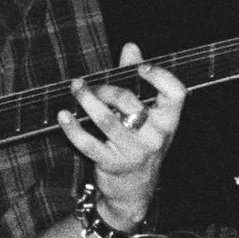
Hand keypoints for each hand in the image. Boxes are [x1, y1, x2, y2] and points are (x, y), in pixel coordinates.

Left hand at [58, 42, 186, 228]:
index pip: (176, 93)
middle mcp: (155, 137)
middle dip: (106, 87)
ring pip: (106, 119)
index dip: (160, 76)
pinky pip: (87, 143)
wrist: (134, 191)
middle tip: (90, 84)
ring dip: (86, 99)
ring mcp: (133, 152)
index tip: (141, 67)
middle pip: (129, 101)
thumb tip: (130, 46)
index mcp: (169, 121)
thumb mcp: (146, 116)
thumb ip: (138, 81)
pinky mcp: (111, 164)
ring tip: (76, 87)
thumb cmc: (139, 143)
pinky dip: (71, 127)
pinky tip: (62, 115)